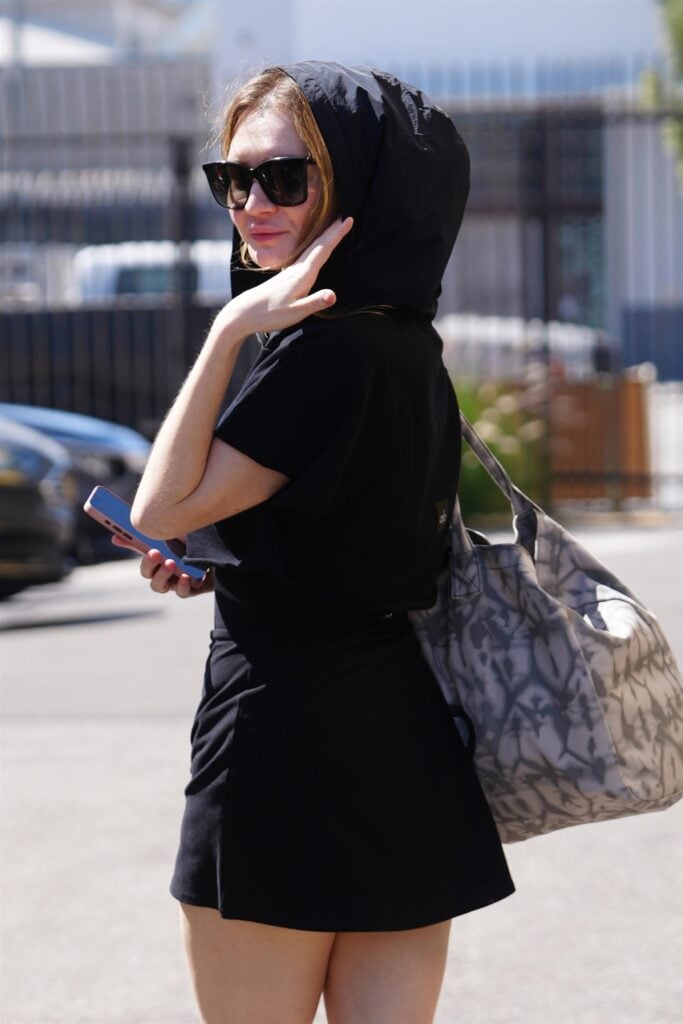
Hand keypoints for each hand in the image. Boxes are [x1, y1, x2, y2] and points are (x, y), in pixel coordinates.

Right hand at [111, 535, 213, 598]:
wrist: (224, 546)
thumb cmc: (195, 540)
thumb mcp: (173, 532)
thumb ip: (148, 534)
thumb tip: (115, 537)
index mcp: (159, 560)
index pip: (144, 564)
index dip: (142, 558)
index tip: (148, 549)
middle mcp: (166, 573)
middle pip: (150, 578)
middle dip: (151, 567)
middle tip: (157, 554)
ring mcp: (179, 582)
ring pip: (162, 587)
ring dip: (164, 576)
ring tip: (172, 564)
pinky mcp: (194, 589)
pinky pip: (184, 593)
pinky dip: (183, 586)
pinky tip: (188, 577)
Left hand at [226, 216, 353, 336]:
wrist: (244, 313)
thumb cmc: (269, 315)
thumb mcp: (295, 313)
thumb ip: (314, 302)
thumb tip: (333, 295)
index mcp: (302, 276)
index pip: (323, 251)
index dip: (337, 235)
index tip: (349, 219)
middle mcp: (296, 270)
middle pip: (318, 246)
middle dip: (333, 231)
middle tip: (346, 217)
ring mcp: (290, 272)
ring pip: (311, 250)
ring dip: (325, 238)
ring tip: (335, 229)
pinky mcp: (286, 277)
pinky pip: (305, 257)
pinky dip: (315, 249)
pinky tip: (315, 251)